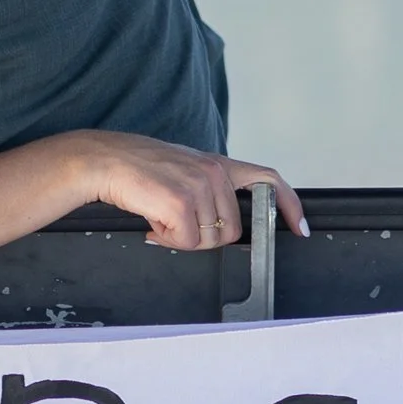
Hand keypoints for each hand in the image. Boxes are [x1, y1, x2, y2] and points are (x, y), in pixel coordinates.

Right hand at [60, 135, 306, 247]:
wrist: (102, 160)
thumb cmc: (136, 168)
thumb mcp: (183, 170)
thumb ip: (209, 189)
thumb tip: (221, 225)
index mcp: (217, 164)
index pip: (268, 179)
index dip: (289, 205)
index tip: (299, 227)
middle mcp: (214, 172)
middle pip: (233, 229)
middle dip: (206, 236)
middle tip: (176, 224)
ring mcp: (199, 186)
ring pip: (210, 240)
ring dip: (182, 238)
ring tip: (160, 217)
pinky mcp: (181, 202)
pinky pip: (187, 243)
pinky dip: (167, 240)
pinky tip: (152, 222)